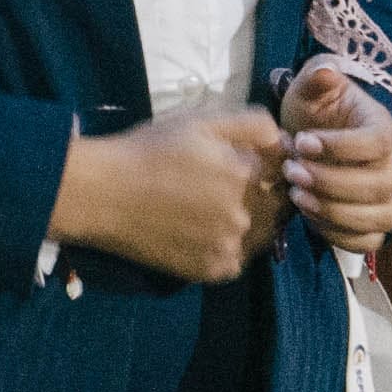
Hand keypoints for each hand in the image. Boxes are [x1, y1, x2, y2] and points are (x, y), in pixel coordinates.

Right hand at [50, 109, 290, 282]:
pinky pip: (238, 259)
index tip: (254, 163)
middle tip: (234, 187)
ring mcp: (230, 247)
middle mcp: (246, 215)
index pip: (285, 173)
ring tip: (218, 209)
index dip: (274, 166)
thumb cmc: (151, 150)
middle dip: (267, 195)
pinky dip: (230, 246)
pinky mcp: (213, 270)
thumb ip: (253, 124)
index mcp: (247, 175)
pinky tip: (205, 231)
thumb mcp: (201, 121)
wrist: (104, 194)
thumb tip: (287, 141)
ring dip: (254, 222)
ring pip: (262, 235)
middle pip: (279, 207)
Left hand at [278, 63, 391, 257]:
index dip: (342, 147)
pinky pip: (368, 241)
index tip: (302, 142)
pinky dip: (339, 235)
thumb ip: (315, 78)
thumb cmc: (311, 114)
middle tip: (292, 172)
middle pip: (379, 184)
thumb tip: (325, 71)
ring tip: (296, 196)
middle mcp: (391, 166)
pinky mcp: (371, 226)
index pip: (379, 142)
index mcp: (382, 128)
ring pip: (378, 217)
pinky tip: (308, 216)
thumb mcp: (308, 90)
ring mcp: (385, 199)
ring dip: (334, 211)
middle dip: (331, 182)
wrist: (305, 144)